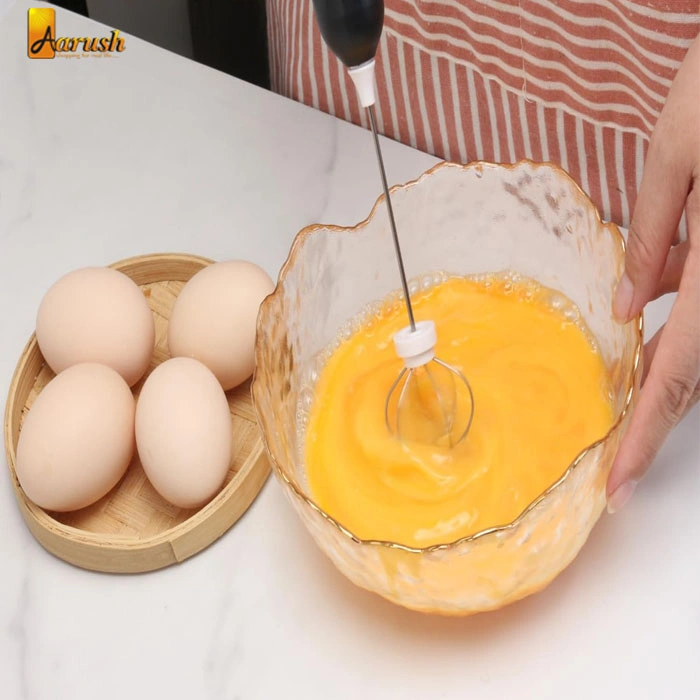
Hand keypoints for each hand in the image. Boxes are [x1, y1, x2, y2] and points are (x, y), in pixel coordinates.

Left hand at [606, 34, 699, 512]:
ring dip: (671, 371)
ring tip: (631, 406)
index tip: (618, 487)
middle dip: (657, 417)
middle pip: (697, 372)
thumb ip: (655, 237)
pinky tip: (654, 323)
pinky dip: (687, 326)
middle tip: (622, 456)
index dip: (646, 439)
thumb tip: (632, 306)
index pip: (677, 377)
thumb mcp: (678, 155)